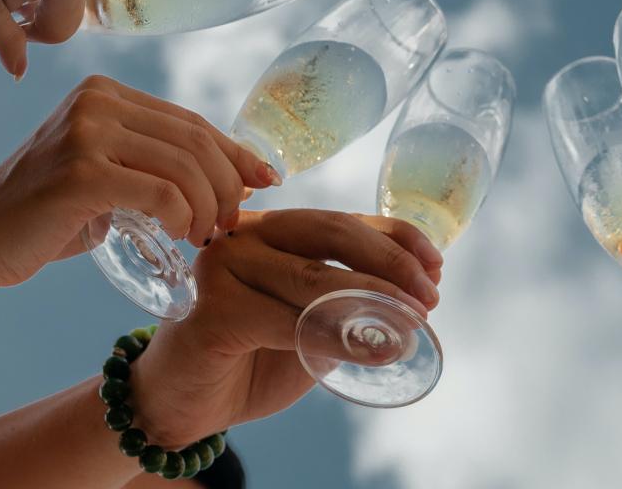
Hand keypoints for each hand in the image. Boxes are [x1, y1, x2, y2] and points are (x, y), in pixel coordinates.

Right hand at [0, 76, 277, 287]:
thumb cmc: (47, 216)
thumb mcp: (108, 176)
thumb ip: (155, 165)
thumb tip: (236, 177)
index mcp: (105, 93)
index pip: (190, 120)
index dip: (235, 152)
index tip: (265, 180)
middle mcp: (96, 101)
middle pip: (195, 140)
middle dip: (228, 184)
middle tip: (232, 223)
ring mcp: (86, 132)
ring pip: (184, 166)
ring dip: (209, 206)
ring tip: (207, 236)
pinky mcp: (81, 172)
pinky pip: (160, 192)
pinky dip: (183, 217)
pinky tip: (182, 235)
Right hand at [128, 209, 444, 444]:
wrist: (184, 402)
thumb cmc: (251, 357)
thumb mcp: (311, 322)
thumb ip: (350, 303)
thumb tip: (419, 296)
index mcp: (273, 228)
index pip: (344, 220)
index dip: (396, 238)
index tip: (437, 265)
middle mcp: (246, 234)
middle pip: (331, 234)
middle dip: (391, 263)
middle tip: (429, 297)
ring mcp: (224, 266)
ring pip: (314, 279)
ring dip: (373, 303)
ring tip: (412, 327)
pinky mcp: (212, 309)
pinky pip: (287, 321)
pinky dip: (336, 337)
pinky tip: (372, 352)